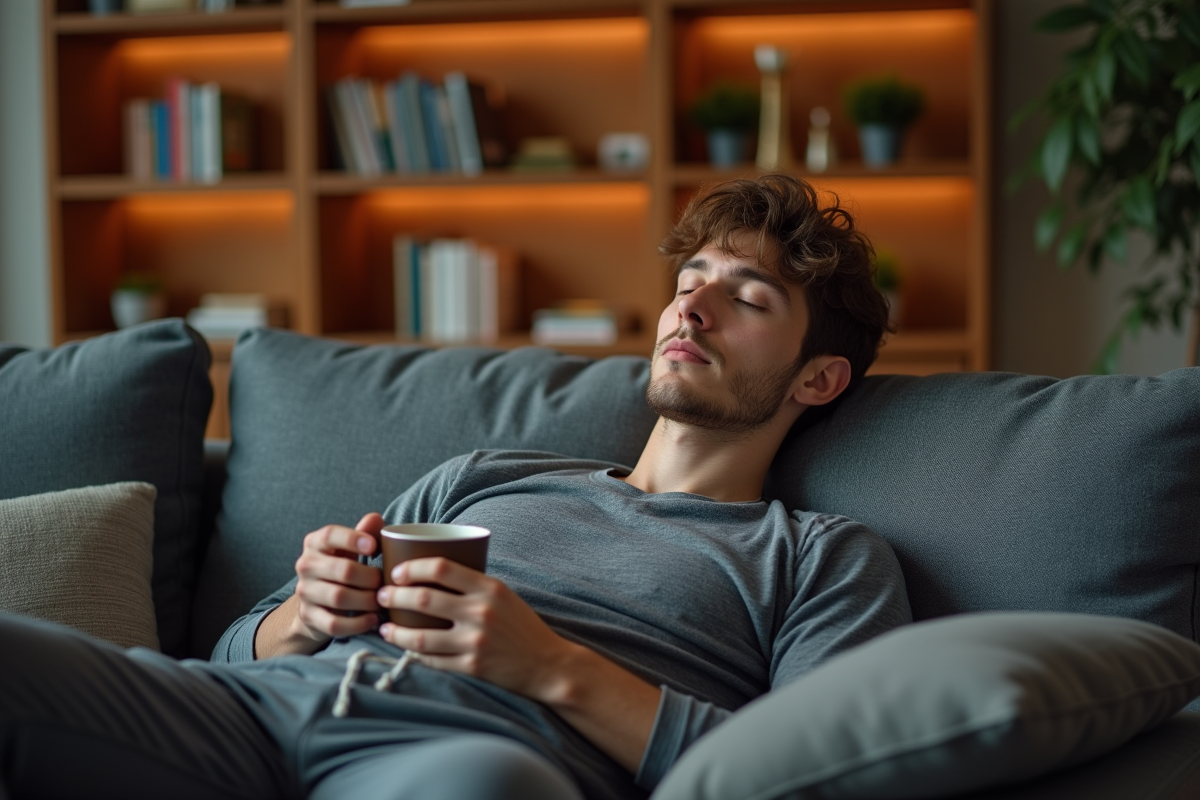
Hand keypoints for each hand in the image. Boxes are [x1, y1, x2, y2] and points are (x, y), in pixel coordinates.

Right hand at [288, 513, 384, 647]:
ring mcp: (305, 592)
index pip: (330, 534)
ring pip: (339, 597)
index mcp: (316, 543)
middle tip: (384, 582)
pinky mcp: (309, 616)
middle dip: (370, 577)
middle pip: (342, 570)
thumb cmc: (341, 568)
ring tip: (381, 601)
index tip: (373, 547)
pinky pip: (335, 623)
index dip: (353, 539)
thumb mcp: (350, 549)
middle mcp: (306, 565)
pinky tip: (372, 619)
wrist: (317, 604)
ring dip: (367, 600)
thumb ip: (364, 533)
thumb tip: (375, 519)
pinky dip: (358, 624)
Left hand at [376, 557, 575, 702]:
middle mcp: (481, 612)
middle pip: (423, 598)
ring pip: (421, 636)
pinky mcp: (471, 666)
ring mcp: (475, 641)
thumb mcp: (503, 594)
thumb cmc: (522, 625)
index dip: (412, 568)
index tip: (397, 572)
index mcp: (489, 588)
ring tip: (384, 627)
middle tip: (383, 596)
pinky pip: (433, 660)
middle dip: (394, 596)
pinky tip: (405, 648)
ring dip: (396, 632)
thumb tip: (430, 573)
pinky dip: (414, 654)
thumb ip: (472, 584)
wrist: (547, 664)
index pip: (441, 568)